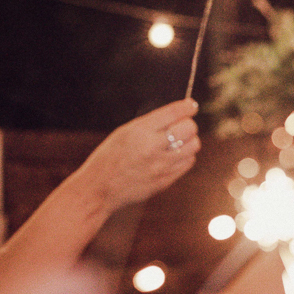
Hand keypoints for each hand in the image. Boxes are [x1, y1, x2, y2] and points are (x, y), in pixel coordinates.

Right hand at [77, 99, 200, 213]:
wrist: (100, 188)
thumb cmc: (110, 157)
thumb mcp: (124, 132)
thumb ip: (151, 124)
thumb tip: (177, 115)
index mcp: (140, 131)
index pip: (173, 113)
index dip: (187, 107)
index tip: (191, 105)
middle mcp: (153, 147)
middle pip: (189, 128)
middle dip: (188, 124)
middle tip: (181, 125)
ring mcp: (161, 166)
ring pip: (193, 146)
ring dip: (189, 140)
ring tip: (178, 141)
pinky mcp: (166, 180)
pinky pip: (188, 162)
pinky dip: (185, 156)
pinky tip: (175, 155)